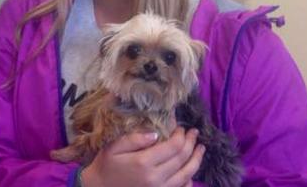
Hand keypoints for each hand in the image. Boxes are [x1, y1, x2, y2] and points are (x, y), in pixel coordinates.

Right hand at [82, 128, 204, 186]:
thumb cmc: (106, 165)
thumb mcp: (114, 147)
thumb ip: (134, 139)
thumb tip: (156, 133)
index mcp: (144, 162)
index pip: (173, 146)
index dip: (181, 135)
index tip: (180, 127)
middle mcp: (156, 178)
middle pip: (182, 159)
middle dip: (191, 143)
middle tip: (193, 132)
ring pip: (187, 174)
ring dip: (196, 160)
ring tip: (200, 148)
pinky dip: (190, 179)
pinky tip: (191, 170)